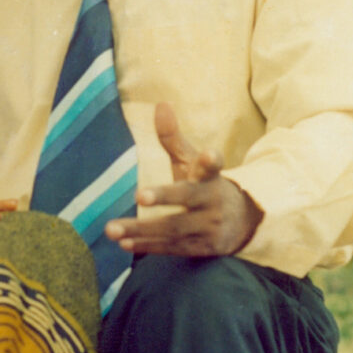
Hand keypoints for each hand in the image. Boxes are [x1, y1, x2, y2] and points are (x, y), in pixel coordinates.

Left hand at [103, 103, 262, 255]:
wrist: (241, 222)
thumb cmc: (205, 185)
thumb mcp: (191, 161)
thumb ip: (173, 137)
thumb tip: (160, 104)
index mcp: (210, 176)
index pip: (212, 166)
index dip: (210, 160)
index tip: (209, 153)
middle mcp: (211, 201)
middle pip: (187, 198)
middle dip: (164, 196)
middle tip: (140, 195)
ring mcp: (208, 227)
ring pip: (173, 229)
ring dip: (141, 230)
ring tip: (111, 229)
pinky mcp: (202, 248)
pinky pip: (172, 247)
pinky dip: (148, 246)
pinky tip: (124, 243)